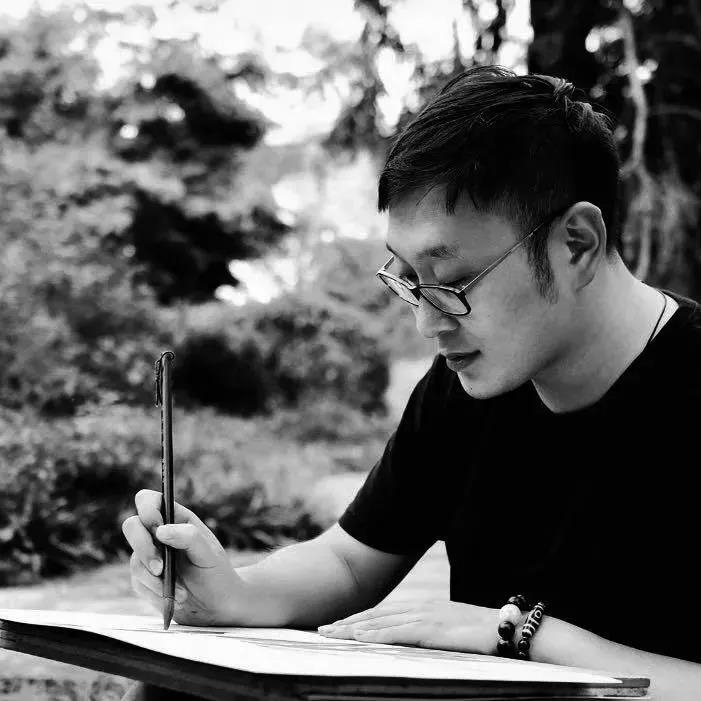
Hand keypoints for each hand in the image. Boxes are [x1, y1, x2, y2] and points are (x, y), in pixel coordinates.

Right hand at [121, 489, 243, 625]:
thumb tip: (160, 531)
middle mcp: (158, 535)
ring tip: (182, 593)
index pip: (149, 500)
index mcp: (176, 519)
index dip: (146, 508)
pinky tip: (176, 598)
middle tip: (160, 568)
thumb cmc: (216, 573)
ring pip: (134, 561)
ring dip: (156, 580)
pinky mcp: (144, 580)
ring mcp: (148, 557)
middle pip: (131, 527)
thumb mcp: (209, 553)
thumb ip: (189, 537)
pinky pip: (138, 584)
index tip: (157, 527)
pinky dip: (156, 593)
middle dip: (143, 549)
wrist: (216, 605)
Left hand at [317, 600, 498, 654]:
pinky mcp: (432, 629)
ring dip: (353, 628)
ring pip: (380, 622)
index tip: (338, 625)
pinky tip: (358, 639)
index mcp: (424, 608)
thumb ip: (432, 632)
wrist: (509, 628)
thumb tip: (417, 641)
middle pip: (376, 615)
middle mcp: (420, 607)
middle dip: (347, 622)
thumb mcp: (452, 630)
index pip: (384, 613)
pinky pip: (397, 633)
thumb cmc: (484, 632)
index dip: (359, 619)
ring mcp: (425, 616)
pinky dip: (375, 635)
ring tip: (331, 634)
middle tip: (322, 629)